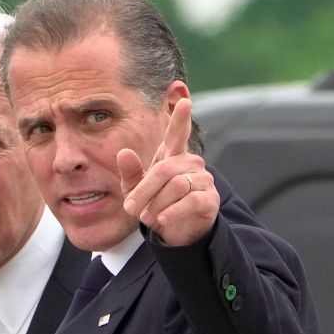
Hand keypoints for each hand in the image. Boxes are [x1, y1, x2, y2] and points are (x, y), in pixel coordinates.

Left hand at [120, 98, 218, 245]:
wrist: (177, 232)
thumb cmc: (156, 205)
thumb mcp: (136, 190)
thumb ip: (130, 173)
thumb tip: (123, 153)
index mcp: (174, 156)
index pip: (178, 134)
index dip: (180, 118)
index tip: (184, 101)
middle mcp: (191, 163)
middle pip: (164, 169)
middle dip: (144, 190)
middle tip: (130, 208)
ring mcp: (203, 180)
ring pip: (176, 186)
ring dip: (156, 204)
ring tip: (148, 218)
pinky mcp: (209, 199)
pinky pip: (190, 201)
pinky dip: (172, 212)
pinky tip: (162, 220)